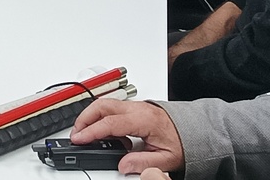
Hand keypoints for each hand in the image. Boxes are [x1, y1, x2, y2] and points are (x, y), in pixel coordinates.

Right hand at [69, 98, 184, 175]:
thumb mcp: (166, 159)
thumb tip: (123, 165)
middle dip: (84, 118)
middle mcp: (138, 108)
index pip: (111, 122)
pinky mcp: (133, 107)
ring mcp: (135, 106)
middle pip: (102, 105)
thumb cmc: (182, 141)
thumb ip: (143, 162)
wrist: (193, 129)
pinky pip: (111, 107)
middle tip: (76, 135)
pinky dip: (100, 116)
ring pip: (104, 103)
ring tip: (84, 133)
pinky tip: (101, 131)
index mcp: (145, 119)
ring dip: (90, 116)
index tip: (79, 138)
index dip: (92, 130)